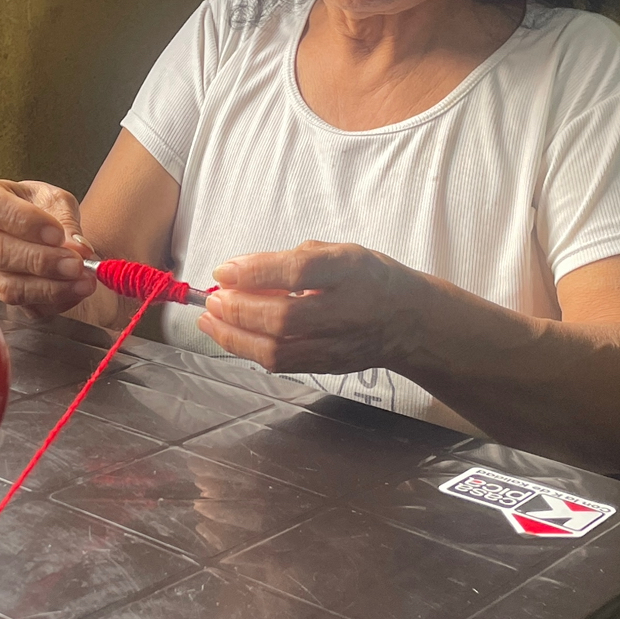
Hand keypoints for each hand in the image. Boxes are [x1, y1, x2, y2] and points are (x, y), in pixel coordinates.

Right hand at [0, 179, 96, 315]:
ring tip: (83, 281)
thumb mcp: (54, 199)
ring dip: (50, 288)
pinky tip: (75, 291)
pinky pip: (23, 307)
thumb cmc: (38, 206)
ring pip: (7, 287)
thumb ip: (66, 219)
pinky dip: (54, 301)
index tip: (58, 234)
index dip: (26, 223)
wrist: (36, 228)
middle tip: (76, 263)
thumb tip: (78, 248)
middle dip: (41, 261)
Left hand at [197, 241, 410, 374]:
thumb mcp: (341, 252)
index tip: (224, 270)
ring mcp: (337, 344)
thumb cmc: (369, 279)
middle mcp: (345, 311)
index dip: (256, 272)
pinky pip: (281, 364)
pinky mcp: (328, 366)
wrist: (409, 321)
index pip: (299, 271)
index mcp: (350, 271)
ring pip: (278, 349)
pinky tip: (231, 336)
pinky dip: (249, 351)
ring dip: (235, 336)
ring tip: (210, 320)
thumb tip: (242, 272)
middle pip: (283, 317)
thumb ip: (295, 259)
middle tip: (212, 298)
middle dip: (239, 309)